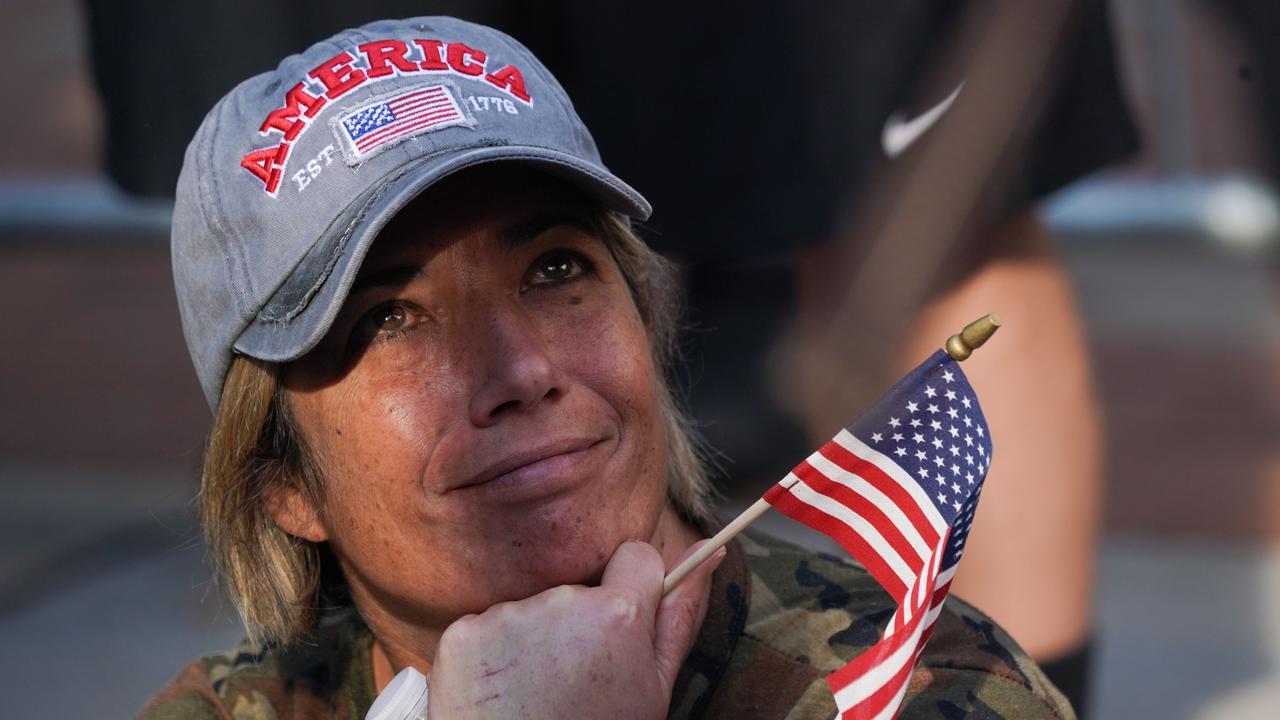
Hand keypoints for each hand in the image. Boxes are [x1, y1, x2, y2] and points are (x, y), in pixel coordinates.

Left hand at [427, 539, 723, 718]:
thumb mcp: (653, 688)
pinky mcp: (463, 634)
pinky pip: (487, 627)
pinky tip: (501, 692)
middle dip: (580, 624)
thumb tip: (708, 548)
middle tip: (575, 682)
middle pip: (580, 589)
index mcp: (619, 615)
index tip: (622, 620)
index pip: (635, 556)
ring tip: (535, 693)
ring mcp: (507, 616)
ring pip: (532, 610)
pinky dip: (492, 656)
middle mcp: (562, 602)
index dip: (632, 588)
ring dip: (534, 641)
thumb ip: (679, 615)